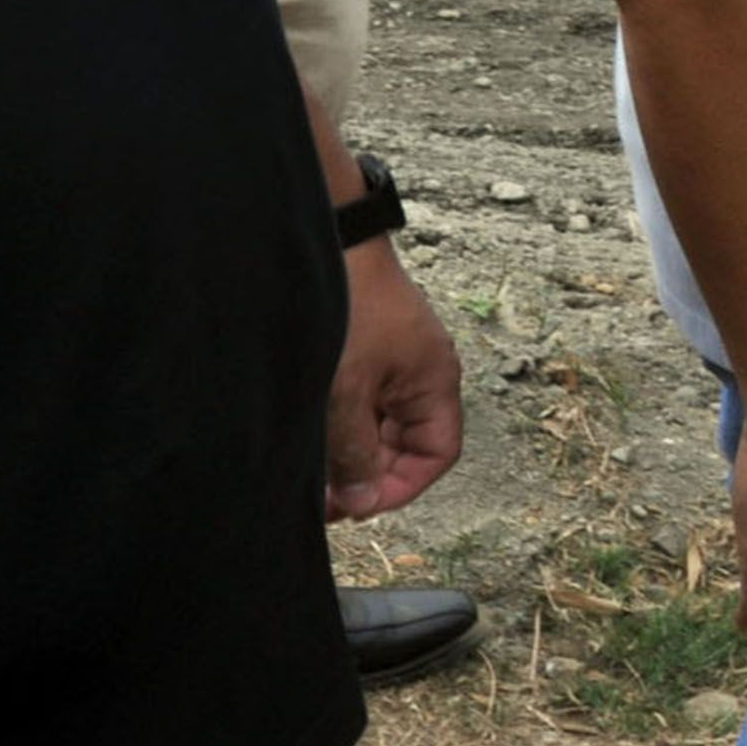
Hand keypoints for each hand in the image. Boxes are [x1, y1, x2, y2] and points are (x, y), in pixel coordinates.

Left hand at [325, 239, 464, 520]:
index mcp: (434, 382)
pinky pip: (364, 401)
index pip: (436, 454)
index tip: (354, 504)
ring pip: (381, 425)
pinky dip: (342, 423)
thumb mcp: (347, 393)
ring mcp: (395, 360)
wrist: (329, 241)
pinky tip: (310, 431)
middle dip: (369, 473)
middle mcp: (421, 374)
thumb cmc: (346, 309)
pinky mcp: (368, 349)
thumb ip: (356, 452)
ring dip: (351, 450)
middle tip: (321, 495)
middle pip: (408, 444)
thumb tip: (362, 502)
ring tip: (311, 467)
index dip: (400, 487)